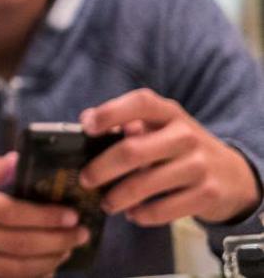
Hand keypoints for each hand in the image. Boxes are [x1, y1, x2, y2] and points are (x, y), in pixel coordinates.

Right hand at [0, 154, 87, 276]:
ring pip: (16, 268)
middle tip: (81, 234)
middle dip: (57, 241)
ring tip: (67, 250)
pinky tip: (45, 268)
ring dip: (49, 261)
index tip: (71, 214)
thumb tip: (17, 160)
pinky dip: (29, 276)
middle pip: (20, 243)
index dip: (45, 217)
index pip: (11, 213)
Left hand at [79, 88, 260, 225]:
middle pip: (132, 151)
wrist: (232, 175)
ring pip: (143, 185)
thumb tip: (86, 121)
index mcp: (169, 113)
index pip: (140, 103)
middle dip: (101, 169)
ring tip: (107, 203)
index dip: (110, 113)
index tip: (87, 128)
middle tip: (86, 180)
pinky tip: (133, 214)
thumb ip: (127, 124)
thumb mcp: (161, 128)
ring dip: (117, 198)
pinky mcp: (206, 194)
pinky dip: (141, 215)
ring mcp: (198, 165)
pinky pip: (162, 210)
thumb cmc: (179, 148)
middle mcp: (186, 135)